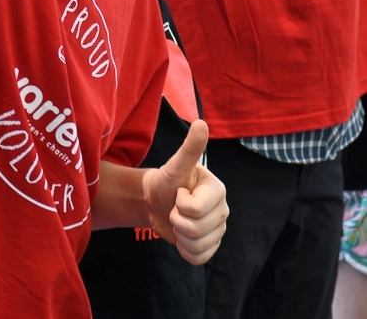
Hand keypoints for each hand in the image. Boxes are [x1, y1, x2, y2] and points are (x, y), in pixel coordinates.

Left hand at [141, 119, 227, 264]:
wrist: (156, 200)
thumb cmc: (167, 180)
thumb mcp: (176, 164)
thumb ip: (190, 148)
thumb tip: (201, 122)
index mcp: (218, 190)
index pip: (196, 209)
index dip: (180, 204)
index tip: (179, 192)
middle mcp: (223, 210)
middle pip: (197, 229)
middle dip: (177, 219)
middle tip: (175, 207)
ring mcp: (218, 230)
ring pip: (198, 245)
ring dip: (179, 234)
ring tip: (178, 219)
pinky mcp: (210, 246)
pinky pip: (199, 258)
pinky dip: (185, 250)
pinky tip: (182, 236)